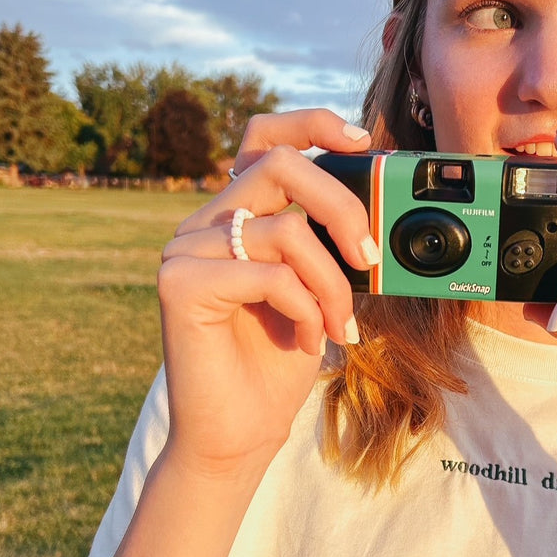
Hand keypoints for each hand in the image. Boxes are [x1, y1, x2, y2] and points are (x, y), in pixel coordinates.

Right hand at [156, 109, 376, 481]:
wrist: (240, 432)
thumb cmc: (279, 360)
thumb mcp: (318, 290)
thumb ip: (328, 245)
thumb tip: (377, 214)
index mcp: (236, 214)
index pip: (262, 139)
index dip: (311, 124)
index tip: (362, 140)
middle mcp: (205, 222)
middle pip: (279, 165)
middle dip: (340, 204)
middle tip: (368, 255)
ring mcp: (186, 250)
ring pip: (287, 231)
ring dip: (331, 284)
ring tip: (339, 326)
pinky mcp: (179, 284)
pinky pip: (269, 275)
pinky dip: (305, 309)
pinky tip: (307, 340)